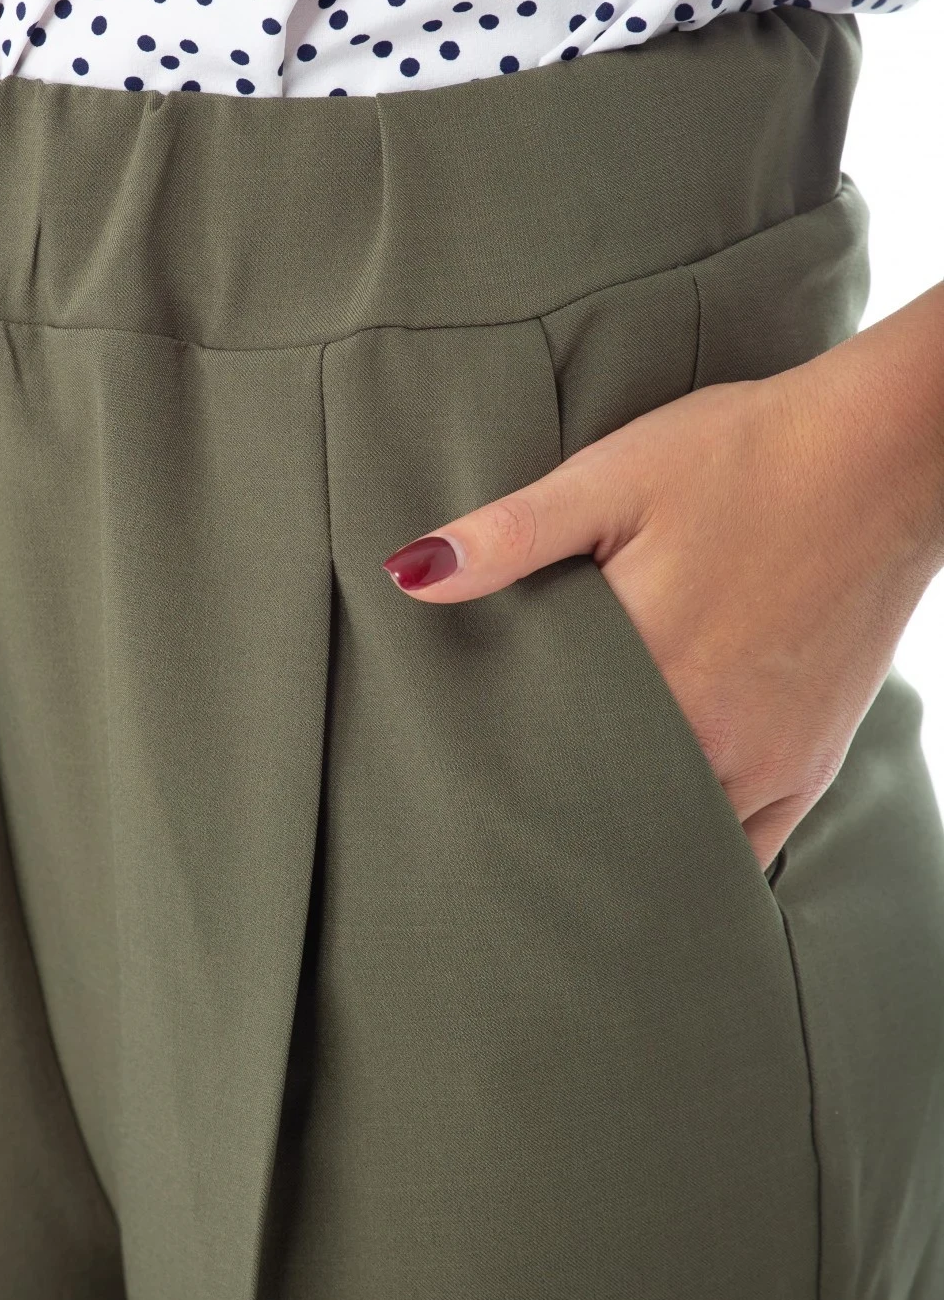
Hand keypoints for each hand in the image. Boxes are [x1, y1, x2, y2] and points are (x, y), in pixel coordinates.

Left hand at [381, 323, 943, 870]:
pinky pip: (745, 845)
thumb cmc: (747, 453)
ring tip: (569, 816)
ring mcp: (768, 762)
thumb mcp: (613, 475)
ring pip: (671, 837)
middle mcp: (711, 736)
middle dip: (551, 804)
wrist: (888, 455)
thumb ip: (511, 535)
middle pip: (602, 805)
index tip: (453, 772)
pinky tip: (655, 829)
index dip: (494, 765)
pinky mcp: (811, 766)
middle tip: (496, 807)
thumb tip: (411, 574)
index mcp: (648, 668)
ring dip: (621, 832)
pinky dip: (697, 845)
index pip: (541, 754)